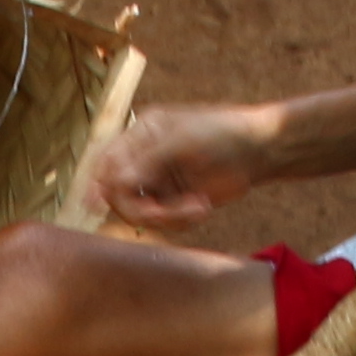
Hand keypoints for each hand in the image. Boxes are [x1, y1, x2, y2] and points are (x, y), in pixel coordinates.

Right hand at [83, 104, 274, 231]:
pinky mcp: (174, 201)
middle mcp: (144, 159)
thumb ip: (147, 162)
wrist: (260, 150)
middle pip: (119, 195)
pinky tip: (201, 208)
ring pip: (141, 213)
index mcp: (140, 134)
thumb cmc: (222, 133)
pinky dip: (179, 222)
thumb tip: (114, 183)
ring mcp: (158, 181)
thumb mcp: (182, 142)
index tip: (95, 205)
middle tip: (164, 215)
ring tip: (198, 208)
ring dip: (168, 218)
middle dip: (142, 209)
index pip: (107, 163)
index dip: (98, 185)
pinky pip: (162, 222)